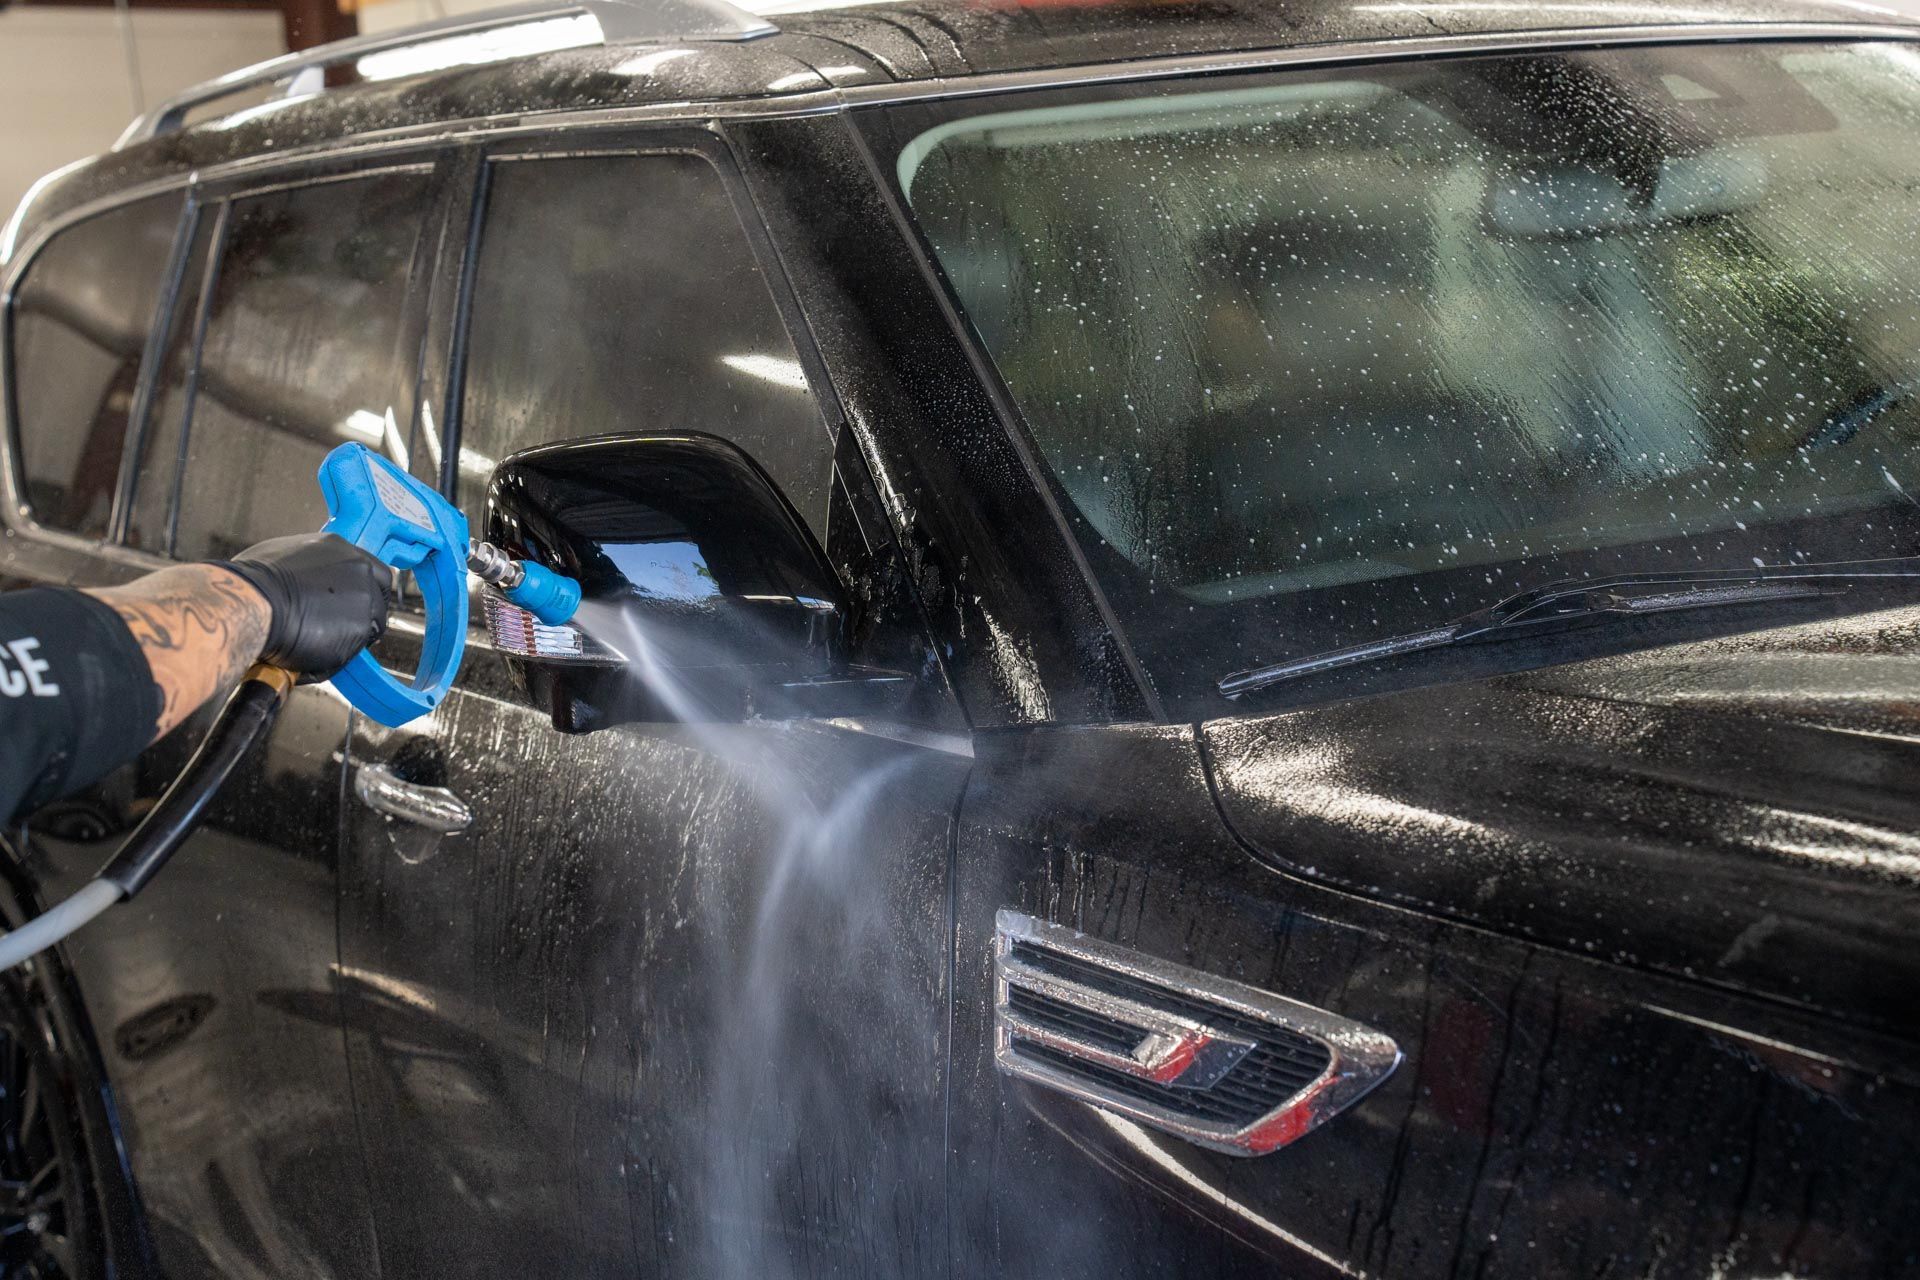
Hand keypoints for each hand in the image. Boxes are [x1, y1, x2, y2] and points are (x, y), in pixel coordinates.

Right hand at [218, 534, 392, 676]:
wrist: (252, 604)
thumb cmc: (252, 584)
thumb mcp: (282, 557)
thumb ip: (308, 567)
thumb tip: (304, 582)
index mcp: (339, 547)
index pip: (369, 569)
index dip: (363, 589)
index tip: (353, 604)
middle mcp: (359, 567)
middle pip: (380, 594)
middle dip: (367, 613)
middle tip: (344, 629)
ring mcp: (364, 595)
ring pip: (371, 624)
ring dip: (351, 637)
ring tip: (317, 644)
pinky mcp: (362, 625)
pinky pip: (356, 648)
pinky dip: (339, 656)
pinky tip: (313, 654)